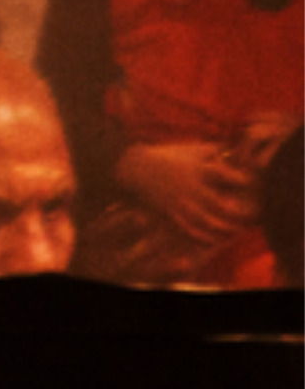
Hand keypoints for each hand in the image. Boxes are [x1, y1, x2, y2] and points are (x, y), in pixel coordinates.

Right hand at [119, 140, 254, 247]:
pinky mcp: (172, 213)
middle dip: (238, 212)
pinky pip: (189, 229)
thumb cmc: (167, 156)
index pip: (224, 174)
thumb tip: (234, 148)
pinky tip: (213, 240)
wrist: (136, 167)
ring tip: (235, 230)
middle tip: (251, 215)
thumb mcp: (190, 149)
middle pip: (220, 205)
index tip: (253, 183)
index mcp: (197, 170)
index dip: (242, 180)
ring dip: (223, 228)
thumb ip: (212, 150)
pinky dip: (203, 237)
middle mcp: (192, 188)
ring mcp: (181, 202)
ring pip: (207, 221)